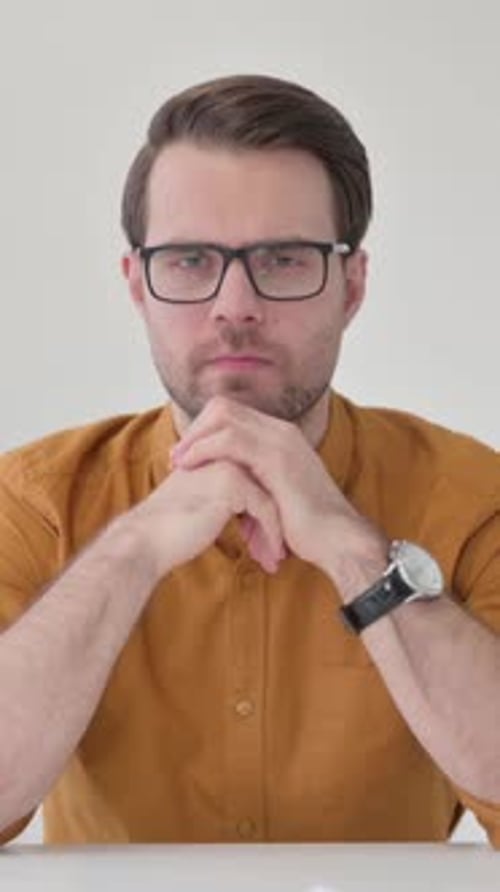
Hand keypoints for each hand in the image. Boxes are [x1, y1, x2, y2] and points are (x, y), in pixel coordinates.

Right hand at [128, 458, 285, 578]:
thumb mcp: (201, 504)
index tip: (271, 539)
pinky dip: (271, 535)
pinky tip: (269, 557)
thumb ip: (223, 498)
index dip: (265, 512)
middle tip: (278, 551)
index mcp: (215, 455)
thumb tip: (249, 514)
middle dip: (276, 522)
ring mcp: (229, 465)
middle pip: (266, 487)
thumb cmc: (169, 529)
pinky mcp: (232, 483)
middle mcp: (224, 453)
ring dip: (276, 532)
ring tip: (275, 558)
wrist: (145, 540)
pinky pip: (266, 509)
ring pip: (270, 498)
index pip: (256, 480)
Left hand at [170, 397, 385, 580]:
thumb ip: (252, 486)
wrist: (336, 539)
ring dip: (195, 437)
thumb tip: (228, 496)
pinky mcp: (277, 458)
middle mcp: (281, 431)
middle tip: (176, 457)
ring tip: (178, 462)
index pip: (232, 414)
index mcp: (280, 437)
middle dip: (195, 429)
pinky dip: (205, 448)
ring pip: (225, 416)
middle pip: (225, 407)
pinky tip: (191, 466)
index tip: (185, 456)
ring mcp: (281, 441)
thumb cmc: (306, 527)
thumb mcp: (273, 497)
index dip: (204, 430)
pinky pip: (231, 439)